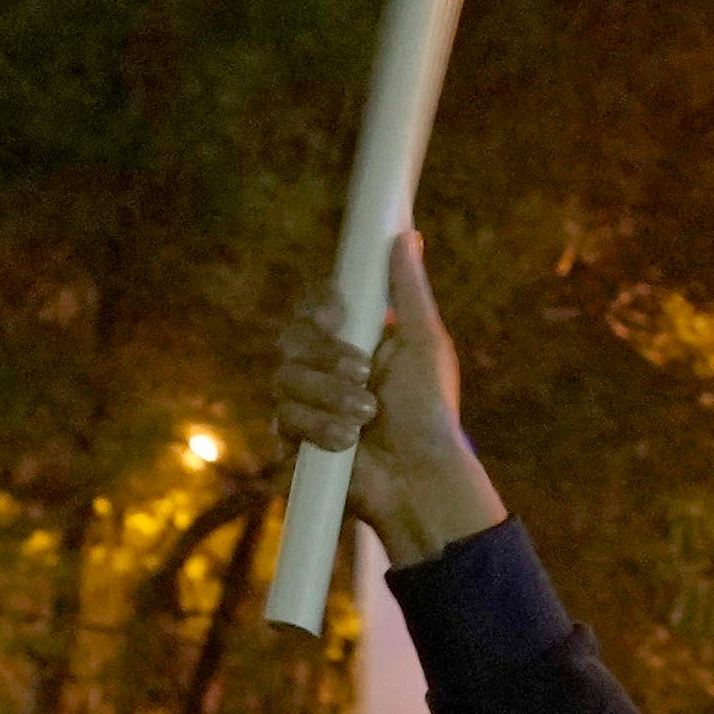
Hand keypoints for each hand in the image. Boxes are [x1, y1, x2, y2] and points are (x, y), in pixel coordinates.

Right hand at [273, 229, 509, 568]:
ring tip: (367, 419)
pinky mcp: (293, 443)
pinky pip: (282, 423)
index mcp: (353, 338)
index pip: (315, 306)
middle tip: (365, 375)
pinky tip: (348, 444)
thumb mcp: (426, 346)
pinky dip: (319, 432)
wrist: (421, 478)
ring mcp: (304, 405)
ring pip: (284, 382)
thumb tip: (406, 235)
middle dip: (327, 358)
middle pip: (290, 340)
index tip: (338, 314)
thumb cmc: (430, 413)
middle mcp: (323, 367)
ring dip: (330, 400)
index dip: (320, 307)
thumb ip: (410, 291)